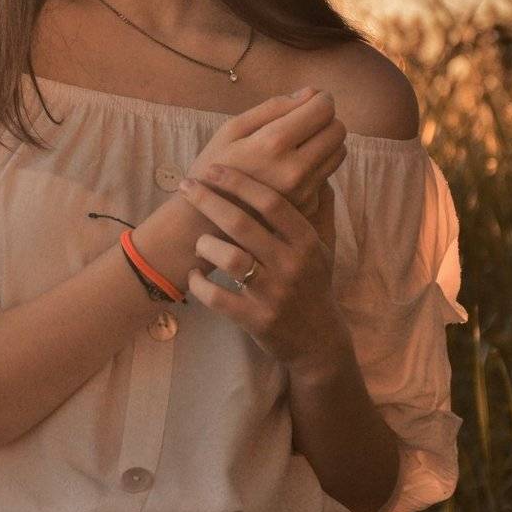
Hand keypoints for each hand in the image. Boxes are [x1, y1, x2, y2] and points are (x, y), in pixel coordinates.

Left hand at [176, 160, 350, 367]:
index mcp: (306, 242)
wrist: (318, 342)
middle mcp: (291, 265)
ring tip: (199, 242)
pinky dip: (199, 284)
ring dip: (205, 245)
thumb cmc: (314, 285)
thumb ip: (320, 210)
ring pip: (228, 258)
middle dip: (208, 201)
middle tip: (186, 186)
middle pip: (242, 224)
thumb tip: (317, 173)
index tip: (214, 169)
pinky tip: (195, 276)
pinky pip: (217, 297)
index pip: (272, 202)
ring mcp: (273, 294)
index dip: (240, 182)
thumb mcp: (325, 247)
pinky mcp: (256, 319)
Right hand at [189, 88, 346, 219]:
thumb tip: (311, 94)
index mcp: (273, 144)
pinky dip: (317, 165)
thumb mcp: (231, 129)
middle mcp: (295, 170)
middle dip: (326, 119)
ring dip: (326, 142)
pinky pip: (327, 174)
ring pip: (339, 153)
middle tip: (306, 121)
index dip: (321, 99)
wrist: (206, 221)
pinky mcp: (309, 207)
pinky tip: (293, 168)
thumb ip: (273, 107)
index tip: (311, 100)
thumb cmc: (214, 168)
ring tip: (301, 144)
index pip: (323, 110)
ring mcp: (305, 192)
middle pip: (338, 131)